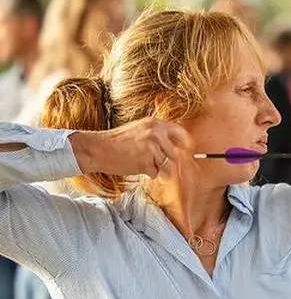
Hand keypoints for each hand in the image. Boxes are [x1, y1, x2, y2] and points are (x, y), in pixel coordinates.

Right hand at [71, 118, 193, 177]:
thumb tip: (178, 147)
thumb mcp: (139, 129)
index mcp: (155, 124)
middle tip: (149, 159)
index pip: (181, 134)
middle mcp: (156, 134)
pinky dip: (146, 173)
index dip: (185, 145)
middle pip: (175, 154)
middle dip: (165, 161)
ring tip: (138, 160)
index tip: (186, 152)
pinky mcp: (146, 162)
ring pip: (166, 165)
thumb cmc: (116, 141)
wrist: (96, 148)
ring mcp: (152, 148)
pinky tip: (134, 165)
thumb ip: (158, 135)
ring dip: (155, 167)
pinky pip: (155, 173)